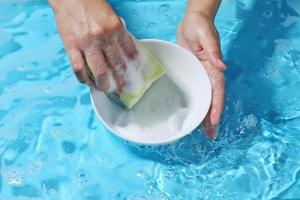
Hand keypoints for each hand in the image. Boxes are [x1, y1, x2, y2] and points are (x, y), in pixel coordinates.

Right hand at [50, 0, 136, 91]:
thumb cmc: (92, 5)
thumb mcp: (112, 17)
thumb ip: (120, 35)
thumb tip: (128, 53)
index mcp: (116, 28)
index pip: (129, 52)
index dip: (132, 66)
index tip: (132, 75)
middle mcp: (103, 37)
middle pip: (116, 65)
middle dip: (120, 80)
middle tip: (121, 88)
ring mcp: (86, 43)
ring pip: (98, 71)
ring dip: (103, 84)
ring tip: (104, 89)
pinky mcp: (71, 46)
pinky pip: (78, 68)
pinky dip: (83, 78)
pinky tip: (87, 82)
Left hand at [177, 12, 224, 138]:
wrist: (192, 22)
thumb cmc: (199, 26)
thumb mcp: (205, 35)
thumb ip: (213, 50)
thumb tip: (221, 67)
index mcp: (213, 68)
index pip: (217, 91)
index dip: (216, 107)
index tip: (213, 121)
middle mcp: (209, 74)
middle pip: (212, 100)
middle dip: (212, 118)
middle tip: (210, 136)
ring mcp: (201, 76)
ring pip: (204, 99)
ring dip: (204, 115)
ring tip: (203, 133)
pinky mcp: (193, 74)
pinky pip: (195, 92)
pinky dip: (196, 104)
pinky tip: (193, 115)